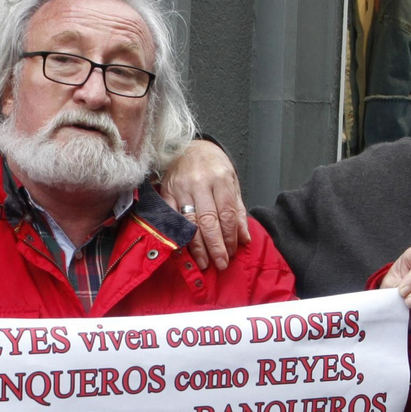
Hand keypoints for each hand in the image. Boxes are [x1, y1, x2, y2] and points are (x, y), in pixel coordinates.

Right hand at [159, 139, 250, 270]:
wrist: (191, 147)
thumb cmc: (214, 167)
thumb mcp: (232, 183)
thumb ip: (238, 211)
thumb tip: (244, 239)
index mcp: (220, 179)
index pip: (227, 213)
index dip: (230, 236)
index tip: (232, 252)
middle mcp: (200, 183)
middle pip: (208, 220)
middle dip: (215, 246)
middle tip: (221, 264)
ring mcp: (180, 188)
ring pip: (189, 222)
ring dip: (197, 246)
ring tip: (204, 263)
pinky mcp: (166, 192)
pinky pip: (171, 218)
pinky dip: (177, 236)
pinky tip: (183, 251)